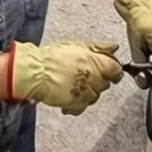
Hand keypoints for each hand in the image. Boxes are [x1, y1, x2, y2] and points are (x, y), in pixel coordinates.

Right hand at [7, 40, 121, 114]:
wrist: (35, 73)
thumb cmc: (53, 57)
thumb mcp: (77, 45)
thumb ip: (98, 47)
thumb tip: (114, 47)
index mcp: (97, 64)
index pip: (116, 70)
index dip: (112, 69)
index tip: (106, 69)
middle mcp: (95, 80)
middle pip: (105, 83)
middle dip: (97, 79)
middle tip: (82, 73)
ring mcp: (87, 94)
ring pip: (95, 95)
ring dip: (87, 90)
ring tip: (72, 82)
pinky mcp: (77, 105)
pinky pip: (83, 105)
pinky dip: (78, 101)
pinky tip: (68, 93)